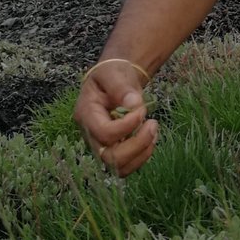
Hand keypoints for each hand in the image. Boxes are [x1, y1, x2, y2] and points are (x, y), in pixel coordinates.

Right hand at [74, 60, 158, 176]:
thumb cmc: (111, 75)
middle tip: (153, 124)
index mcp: (86, 114)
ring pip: (119, 167)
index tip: (141, 110)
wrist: (114, 81)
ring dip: (142, 152)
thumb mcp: (113, 72)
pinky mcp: (114, 151)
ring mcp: (102, 146)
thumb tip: (134, 105)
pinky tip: (151, 137)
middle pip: (109, 158)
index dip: (126, 126)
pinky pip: (127, 166)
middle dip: (137, 145)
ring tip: (153, 130)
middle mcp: (90, 135)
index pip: (104, 132)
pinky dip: (143, 155)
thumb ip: (121, 86)